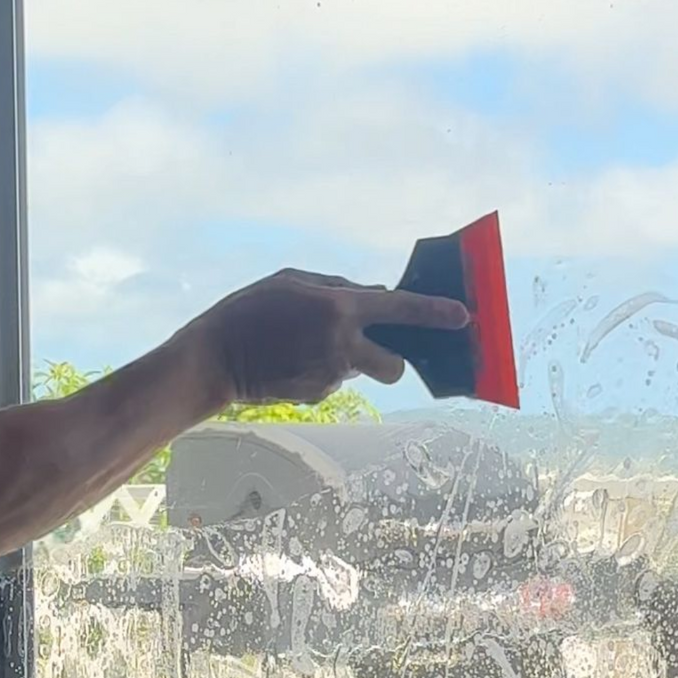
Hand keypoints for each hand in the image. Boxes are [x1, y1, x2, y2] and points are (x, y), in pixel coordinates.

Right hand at [180, 271, 468, 408]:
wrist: (213, 359)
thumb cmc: (249, 310)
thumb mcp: (292, 280)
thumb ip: (338, 287)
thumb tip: (375, 296)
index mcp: (339, 308)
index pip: (401, 310)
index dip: (437, 314)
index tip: (465, 318)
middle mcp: (342, 345)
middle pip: (395, 365)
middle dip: (393, 359)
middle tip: (375, 348)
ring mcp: (330, 376)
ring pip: (362, 372)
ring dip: (351, 360)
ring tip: (308, 347)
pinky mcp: (317, 397)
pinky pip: (335, 381)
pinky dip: (323, 371)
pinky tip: (293, 362)